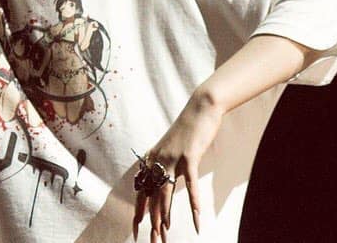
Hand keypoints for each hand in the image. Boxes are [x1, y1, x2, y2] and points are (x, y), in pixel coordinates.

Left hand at [132, 92, 223, 241]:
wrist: (200, 108)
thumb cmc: (189, 128)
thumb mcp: (171, 147)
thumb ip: (165, 163)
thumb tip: (162, 179)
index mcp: (152, 159)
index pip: (142, 190)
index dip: (139, 210)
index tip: (136, 227)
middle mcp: (158, 160)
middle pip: (152, 197)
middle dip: (151, 221)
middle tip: (152, 240)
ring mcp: (173, 159)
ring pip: (165, 194)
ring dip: (165, 217)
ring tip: (165, 235)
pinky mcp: (189, 157)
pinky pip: (191, 185)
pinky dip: (194, 203)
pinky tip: (197, 218)